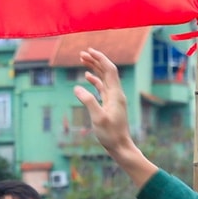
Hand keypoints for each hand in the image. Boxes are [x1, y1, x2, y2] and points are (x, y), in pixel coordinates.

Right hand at [74, 48, 158, 186]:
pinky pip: (102, 87)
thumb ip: (88, 101)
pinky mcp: (110, 105)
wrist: (120, 147)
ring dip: (94, 68)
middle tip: (82, 54)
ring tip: (82, 60)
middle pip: (107, 71)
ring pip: (104, 78)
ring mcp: (113, 99)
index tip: (89, 51)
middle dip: (95, 60)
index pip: (109, 70)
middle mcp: (116, 94)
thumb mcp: (97, 118)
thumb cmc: (110, 135)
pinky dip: (95, 80)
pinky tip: (87, 77)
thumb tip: (77, 87)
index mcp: (116, 94)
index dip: (100, 58)